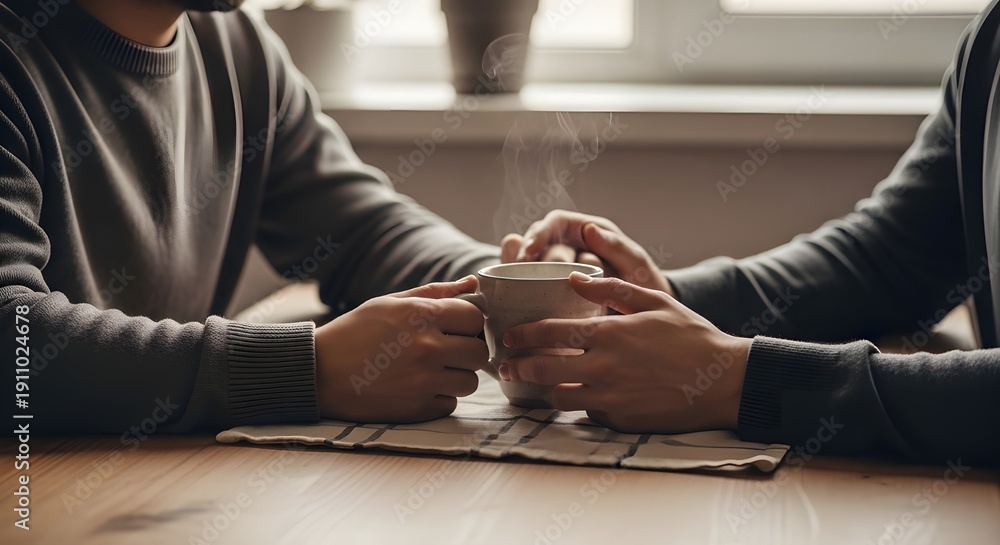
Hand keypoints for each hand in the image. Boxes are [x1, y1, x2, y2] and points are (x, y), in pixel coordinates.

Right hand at [315, 276, 486, 422]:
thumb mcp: (389, 302)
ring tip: (429, 371)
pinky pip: (449, 404)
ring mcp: (423, 381)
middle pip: (479, 352)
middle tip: (445, 352)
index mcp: (421, 315)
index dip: (468, 323)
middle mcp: (427, 347)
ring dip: (455, 377)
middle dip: (466, 352)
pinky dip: (437, 398)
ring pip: (470, 382)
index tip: (455, 328)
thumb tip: (472, 283)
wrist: (318, 372)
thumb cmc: (353, 332)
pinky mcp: (416, 409)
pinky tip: (415, 388)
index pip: (476, 318)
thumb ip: (435, 292)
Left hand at [497, 273, 750, 433]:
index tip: (510, 336)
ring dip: (545, 390)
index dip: (523, 335)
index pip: (550, 333)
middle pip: (543, 369)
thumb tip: (575, 279)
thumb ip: (612, 289)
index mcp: (610, 334)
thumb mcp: (655, 302)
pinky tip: (581, 396)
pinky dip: (581, 405)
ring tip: (539, 383)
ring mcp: (612, 399)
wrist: (724, 382)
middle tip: (507, 366)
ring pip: (559, 397)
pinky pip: (588, 414)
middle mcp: (604, 368)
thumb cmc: (692, 337)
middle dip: (518, 367)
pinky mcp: (621, 421)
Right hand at [500, 210, 673, 295]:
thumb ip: (617, 247)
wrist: (646, 314)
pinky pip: (527, 282)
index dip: (538, 234)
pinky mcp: (550, 288)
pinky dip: (516, 284)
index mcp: (586, 230)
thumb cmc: (643, 283)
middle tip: (543, 281)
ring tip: (514, 286)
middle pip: (541, 246)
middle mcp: (568, 245)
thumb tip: (589, 229)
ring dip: (519, 272)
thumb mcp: (636, 263)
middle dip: (539, 262)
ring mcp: (557, 267)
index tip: (528, 252)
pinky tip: (508, 293)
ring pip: (528, 262)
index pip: (555, 223)